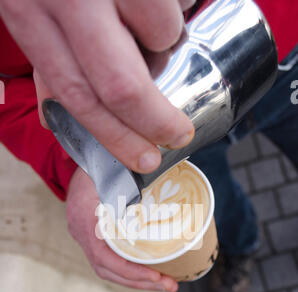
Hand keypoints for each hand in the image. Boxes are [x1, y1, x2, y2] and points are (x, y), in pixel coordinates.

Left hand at [1, 0, 194, 173]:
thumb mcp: (32, 6)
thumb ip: (52, 56)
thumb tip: (70, 113)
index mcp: (30, 17)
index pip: (76, 96)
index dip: (115, 136)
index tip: (144, 157)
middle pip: (120, 85)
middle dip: (155, 119)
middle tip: (176, 133)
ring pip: (160, 31)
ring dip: (166, 38)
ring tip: (152, 25)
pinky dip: (177, 3)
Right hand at [66, 167, 178, 291]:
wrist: (81, 160)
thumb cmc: (98, 162)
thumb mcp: (113, 167)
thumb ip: (132, 178)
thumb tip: (165, 181)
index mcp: (84, 218)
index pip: (103, 255)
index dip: (130, 270)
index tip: (156, 274)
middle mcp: (81, 232)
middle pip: (108, 270)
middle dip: (140, 282)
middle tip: (169, 285)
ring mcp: (85, 238)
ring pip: (108, 271)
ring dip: (137, 281)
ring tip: (164, 283)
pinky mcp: (92, 239)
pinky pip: (108, 262)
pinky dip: (129, 271)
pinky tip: (150, 273)